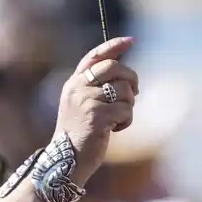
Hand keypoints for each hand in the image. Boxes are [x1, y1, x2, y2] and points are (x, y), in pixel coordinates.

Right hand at [55, 37, 138, 185]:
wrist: (66, 160)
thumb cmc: (80, 133)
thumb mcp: (82, 104)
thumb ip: (97, 87)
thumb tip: (125, 74)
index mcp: (74, 82)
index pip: (95, 56)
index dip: (113, 46)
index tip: (131, 40)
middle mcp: (78, 87)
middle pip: (115, 68)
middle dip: (131, 79)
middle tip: (135, 94)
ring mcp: (86, 101)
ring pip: (124, 90)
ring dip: (128, 106)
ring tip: (117, 119)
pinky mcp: (97, 116)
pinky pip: (125, 110)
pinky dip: (126, 121)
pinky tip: (115, 130)